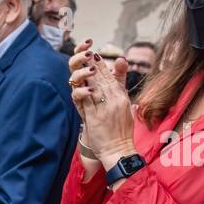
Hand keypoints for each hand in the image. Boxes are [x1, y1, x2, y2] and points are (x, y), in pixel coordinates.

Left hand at [69, 40, 134, 163]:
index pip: (111, 77)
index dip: (102, 65)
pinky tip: (78, 85)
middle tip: (85, 54)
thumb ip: (120, 84)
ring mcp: (104, 109)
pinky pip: (87, 103)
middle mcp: (114, 100)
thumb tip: (121, 64)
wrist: (119, 149)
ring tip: (81, 65)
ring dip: (86, 75)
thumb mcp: (125, 104)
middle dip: (93, 65)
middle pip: (101, 79)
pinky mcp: (95, 118)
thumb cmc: (122, 128)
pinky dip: (82, 92)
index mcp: (121, 97)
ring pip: (94, 87)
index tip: (95, 54)